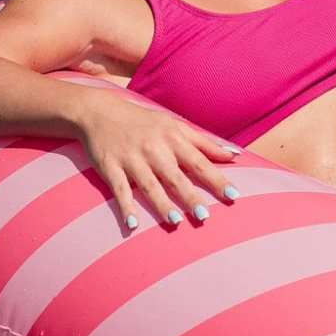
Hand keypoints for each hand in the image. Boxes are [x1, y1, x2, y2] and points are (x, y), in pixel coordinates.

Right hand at [69, 87, 243, 231]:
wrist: (99, 111)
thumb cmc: (143, 122)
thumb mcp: (175, 126)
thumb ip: (205, 143)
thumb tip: (235, 155)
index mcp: (172, 139)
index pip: (199, 162)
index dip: (216, 179)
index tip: (233, 195)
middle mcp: (153, 149)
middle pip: (175, 177)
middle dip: (190, 196)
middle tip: (205, 216)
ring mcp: (131, 159)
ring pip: (149, 185)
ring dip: (161, 204)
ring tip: (175, 221)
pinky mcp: (109, 167)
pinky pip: (120, 190)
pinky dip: (126, 207)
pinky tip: (133, 224)